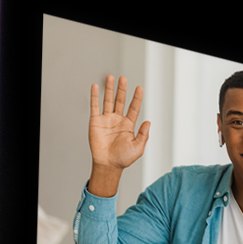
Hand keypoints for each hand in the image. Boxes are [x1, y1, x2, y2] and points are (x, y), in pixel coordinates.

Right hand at [84, 74, 146, 200]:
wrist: (107, 165)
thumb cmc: (123, 159)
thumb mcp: (138, 148)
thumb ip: (143, 135)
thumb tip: (148, 122)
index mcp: (128, 125)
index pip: (133, 108)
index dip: (137, 98)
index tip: (140, 88)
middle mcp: (117, 120)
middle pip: (120, 101)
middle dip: (122, 90)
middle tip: (123, 78)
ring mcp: (106, 120)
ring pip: (108, 100)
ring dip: (109, 89)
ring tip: (111, 77)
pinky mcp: (95, 122)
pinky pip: (95, 106)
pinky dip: (94, 96)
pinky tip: (95, 86)